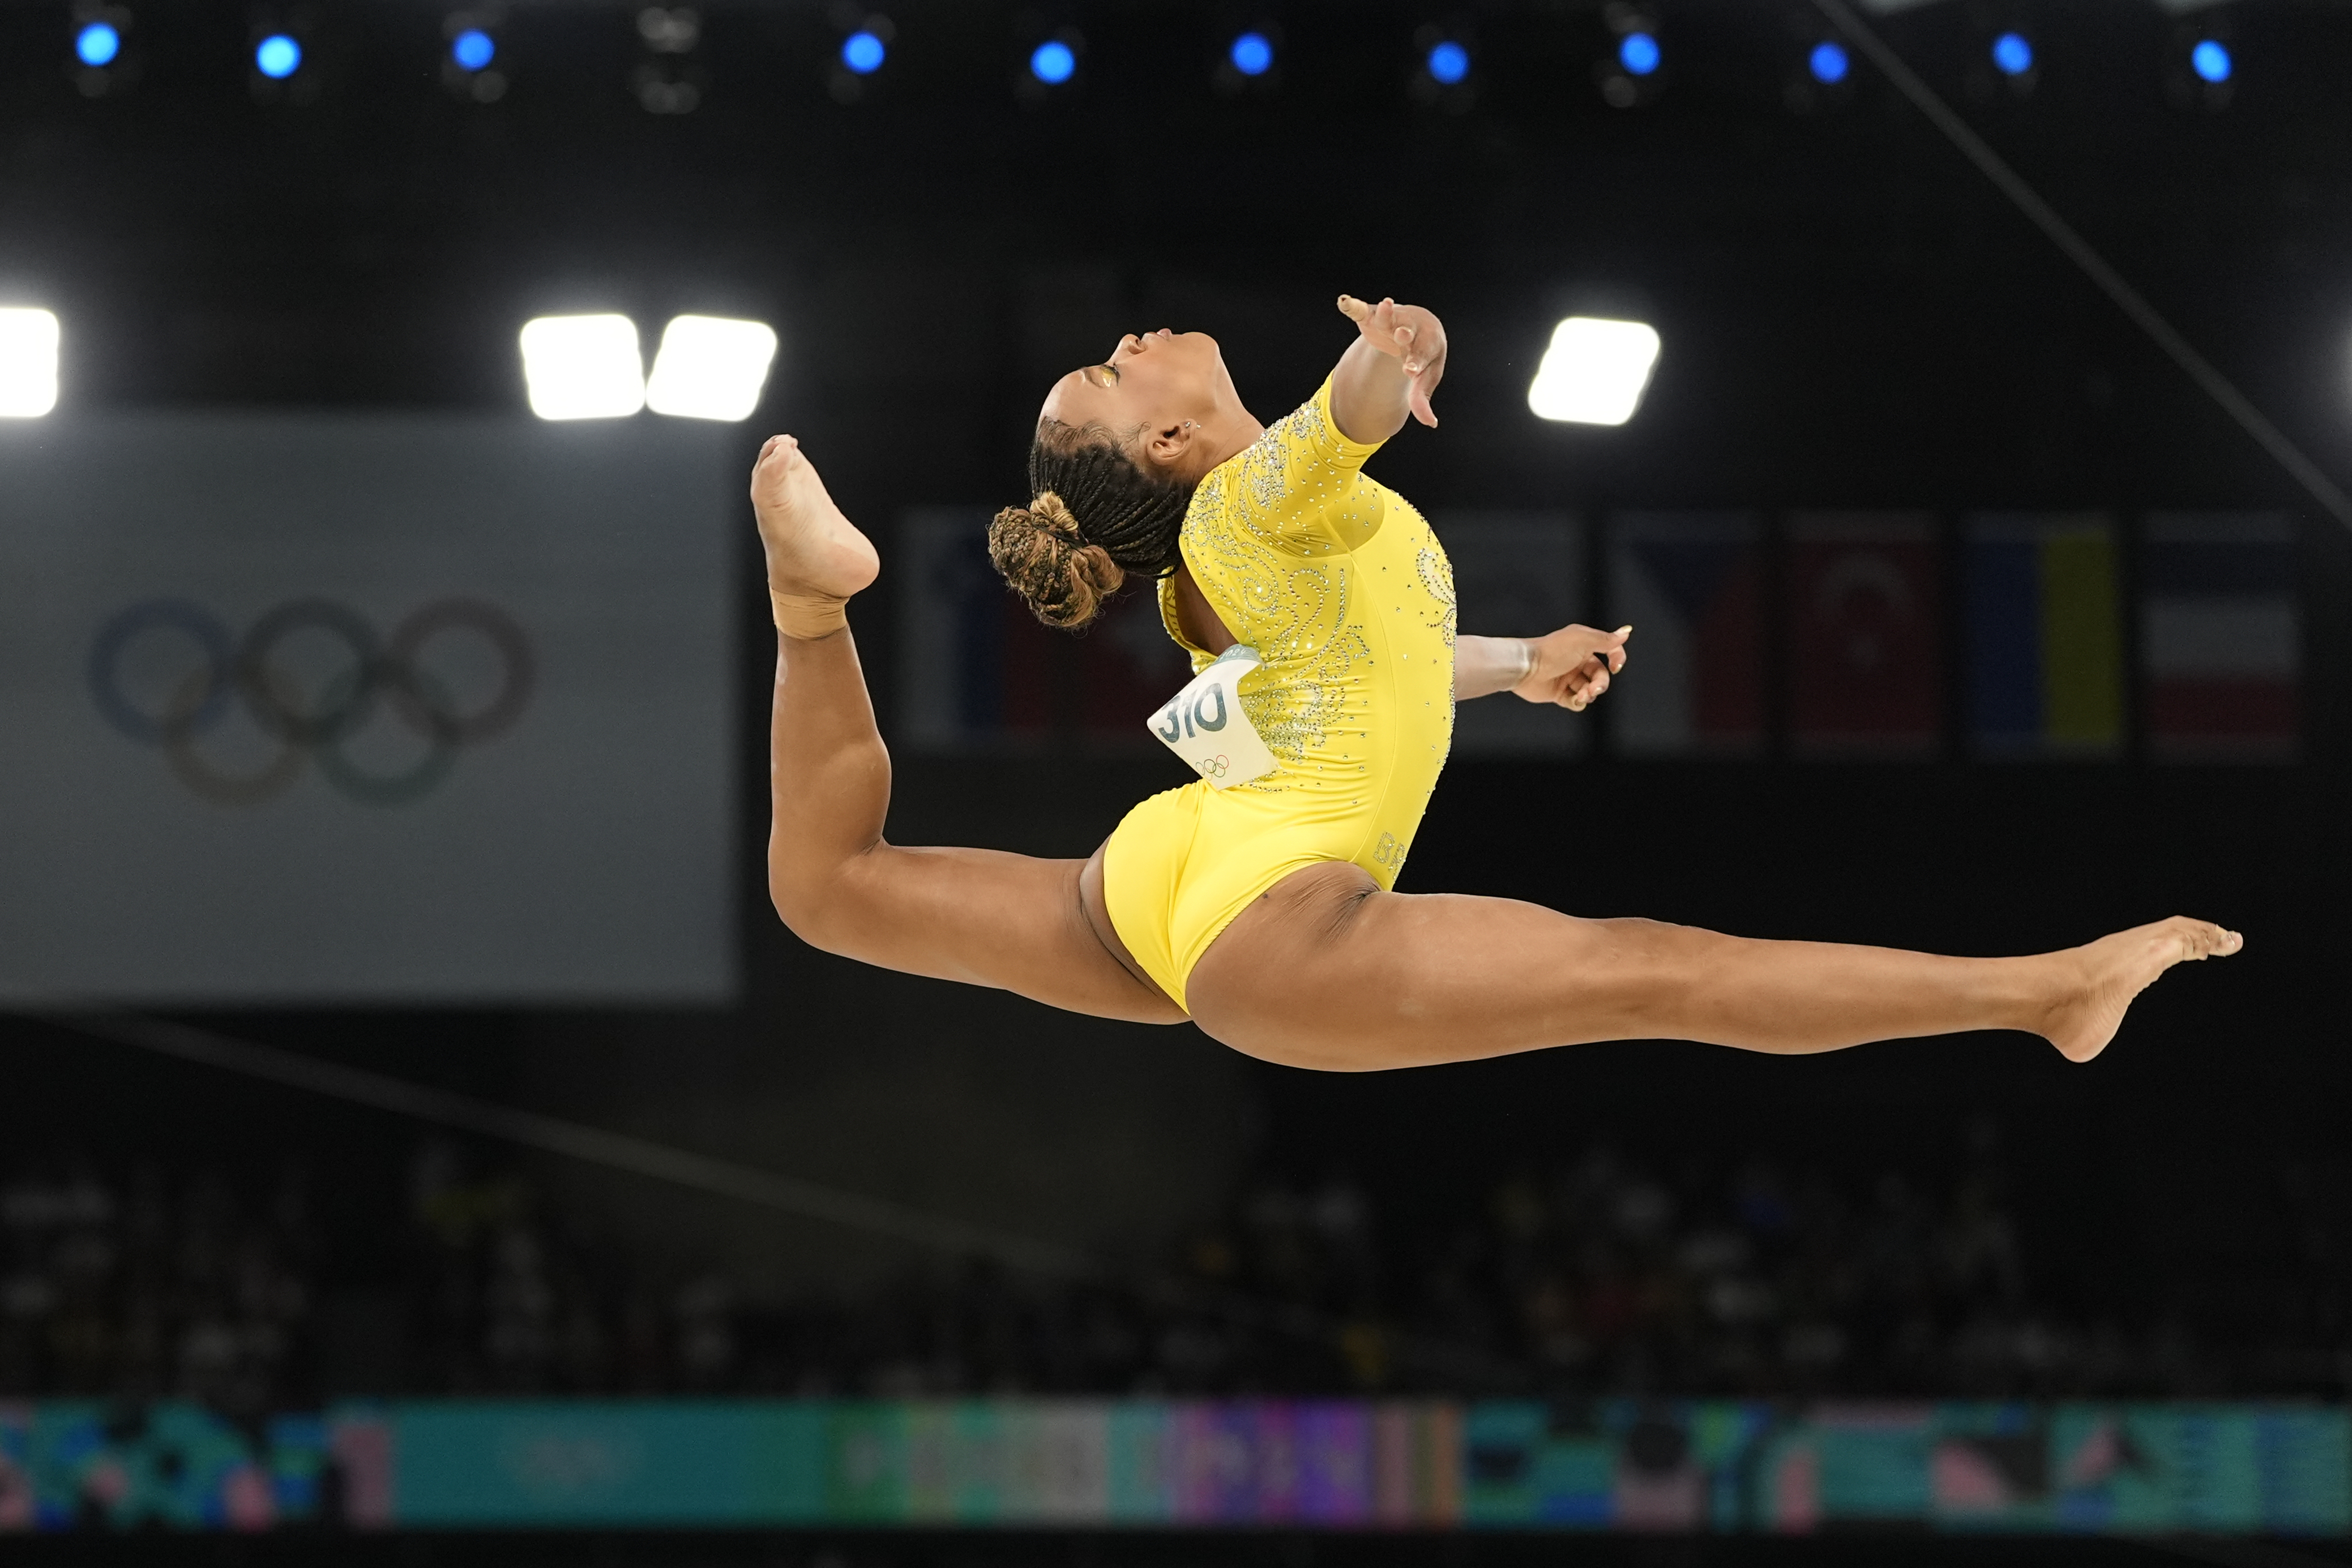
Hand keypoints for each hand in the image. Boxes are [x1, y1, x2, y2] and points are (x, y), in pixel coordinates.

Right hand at [1337, 295, 1447, 426]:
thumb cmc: (1423, 357)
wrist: (1416, 326)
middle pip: (1408, 332)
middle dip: (1405, 334)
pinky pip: (1362, 310)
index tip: (1409, 370)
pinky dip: (1353, 306)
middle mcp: (1411, 330)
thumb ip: (1421, 400)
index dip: (1415, 362)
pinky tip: (1344, 302)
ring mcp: (1392, 322)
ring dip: (1385, 313)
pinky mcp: (1372, 316)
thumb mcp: (1424, 379)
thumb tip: (1432, 424)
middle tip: (1402, 334)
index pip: (1422, 354)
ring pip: (1389, 317)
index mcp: (1428, 346)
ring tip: (1386, 304)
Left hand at [1514, 624, 1630, 711]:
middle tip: (1593, 689)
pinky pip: (1575, 702)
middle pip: (1600, 675)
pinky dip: (1577, 703)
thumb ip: (1606, 639)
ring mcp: (1567, 678)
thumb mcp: (1584, 640)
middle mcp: (1577, 661)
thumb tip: (1627, 631)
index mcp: (1584, 645)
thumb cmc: (1553, 650)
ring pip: (1589, 690)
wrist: (1526, 667)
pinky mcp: (1558, 693)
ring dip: (1588, 694)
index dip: (1617, 659)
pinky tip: (1574, 700)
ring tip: (1581, 695)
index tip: (1616, 666)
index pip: (1609, 651)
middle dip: (1600, 684)